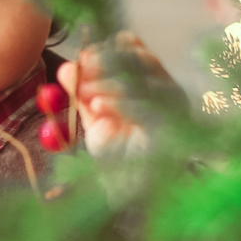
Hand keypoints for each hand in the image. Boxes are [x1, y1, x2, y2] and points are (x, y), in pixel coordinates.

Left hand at [57, 32, 171, 153]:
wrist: (130, 191)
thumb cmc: (116, 155)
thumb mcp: (94, 120)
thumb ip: (82, 94)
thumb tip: (66, 67)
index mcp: (149, 81)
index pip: (133, 49)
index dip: (107, 49)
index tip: (84, 58)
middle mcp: (166, 89)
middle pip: (140, 58)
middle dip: (108, 60)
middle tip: (84, 67)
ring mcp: (174, 108)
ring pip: (142, 80)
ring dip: (109, 83)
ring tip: (86, 95)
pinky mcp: (174, 128)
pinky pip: (146, 107)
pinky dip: (119, 103)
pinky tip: (99, 106)